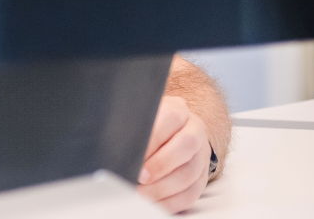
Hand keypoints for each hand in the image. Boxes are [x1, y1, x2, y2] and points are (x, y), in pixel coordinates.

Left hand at [137, 95, 210, 212]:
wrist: (171, 133)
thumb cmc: (147, 126)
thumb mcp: (137, 117)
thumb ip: (129, 124)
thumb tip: (111, 142)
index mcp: (178, 110)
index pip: (171, 118)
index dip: (154, 137)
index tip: (136, 153)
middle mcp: (194, 130)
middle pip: (185, 146)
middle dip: (161, 164)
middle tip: (140, 176)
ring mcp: (201, 155)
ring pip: (189, 173)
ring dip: (164, 187)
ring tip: (142, 194)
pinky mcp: (202, 177)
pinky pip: (191, 193)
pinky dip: (171, 202)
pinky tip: (154, 203)